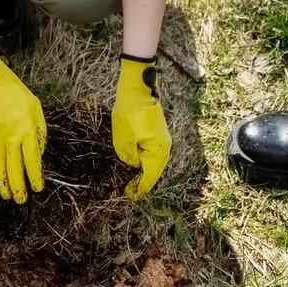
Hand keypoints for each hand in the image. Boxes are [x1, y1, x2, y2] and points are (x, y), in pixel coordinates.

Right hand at [0, 39, 46, 203]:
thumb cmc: (13, 92)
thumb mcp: (34, 106)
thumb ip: (39, 130)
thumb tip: (39, 152)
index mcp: (27, 130)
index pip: (32, 161)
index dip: (35, 178)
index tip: (37, 188)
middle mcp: (10, 137)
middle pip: (15, 169)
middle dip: (19, 188)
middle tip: (21, 200)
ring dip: (4, 184)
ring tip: (7, 195)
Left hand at [113, 55, 172, 199]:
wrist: (138, 89)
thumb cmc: (129, 113)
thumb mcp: (123, 139)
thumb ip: (129, 158)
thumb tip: (134, 166)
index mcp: (157, 150)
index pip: (150, 177)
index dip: (140, 188)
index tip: (130, 196)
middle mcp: (165, 147)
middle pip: (155, 172)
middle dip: (143, 183)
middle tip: (130, 192)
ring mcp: (164, 140)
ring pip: (155, 163)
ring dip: (145, 173)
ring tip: (132, 182)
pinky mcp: (159, 134)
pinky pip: (154, 153)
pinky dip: (146, 162)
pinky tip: (137, 165)